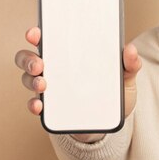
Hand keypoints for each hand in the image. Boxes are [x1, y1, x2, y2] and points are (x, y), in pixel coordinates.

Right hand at [14, 27, 141, 141]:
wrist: (110, 125)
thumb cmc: (113, 96)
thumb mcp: (125, 79)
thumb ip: (130, 65)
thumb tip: (130, 49)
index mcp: (70, 55)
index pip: (48, 38)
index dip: (36, 34)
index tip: (35, 34)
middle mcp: (54, 68)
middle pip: (29, 57)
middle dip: (28, 58)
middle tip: (39, 64)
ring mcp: (49, 88)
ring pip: (28, 78)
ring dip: (31, 80)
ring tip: (42, 85)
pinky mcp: (49, 108)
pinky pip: (34, 104)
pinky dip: (33, 104)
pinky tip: (39, 106)